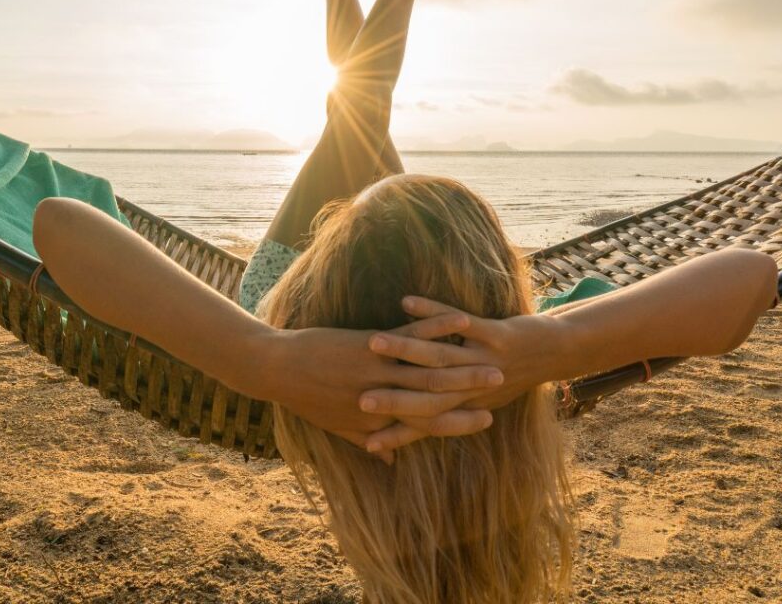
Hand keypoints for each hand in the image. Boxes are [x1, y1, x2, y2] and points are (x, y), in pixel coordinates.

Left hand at [262, 324, 498, 459]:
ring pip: (431, 370)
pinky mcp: (369, 345)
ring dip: (465, 366)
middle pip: (438, 399)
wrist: (277, 369)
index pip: (428, 425)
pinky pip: (410, 336)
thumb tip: (387, 461)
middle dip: (473, 394)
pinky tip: (458, 321)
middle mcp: (384, 399)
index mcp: (378, 421)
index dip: (460, 423)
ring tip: (494, 362)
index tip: (487, 418)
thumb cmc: (307, 398)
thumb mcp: (339, 427)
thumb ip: (368, 441)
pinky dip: (435, 327)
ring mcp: (378, 372)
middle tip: (504, 387)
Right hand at [360, 297, 559, 451]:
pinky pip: (458, 321)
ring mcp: (484, 360)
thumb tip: (431, 434)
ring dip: (403, 349)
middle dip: (389, 396)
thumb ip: (446, 415)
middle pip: (424, 394)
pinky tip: (406, 301)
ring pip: (437, 356)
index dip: (395, 432)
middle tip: (358, 398)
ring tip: (372, 344)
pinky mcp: (495, 335)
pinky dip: (431, 312)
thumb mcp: (479, 402)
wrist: (553, 354)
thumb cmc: (509, 377)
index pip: (424, 424)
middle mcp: (473, 388)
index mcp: (466, 405)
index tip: (364, 441)